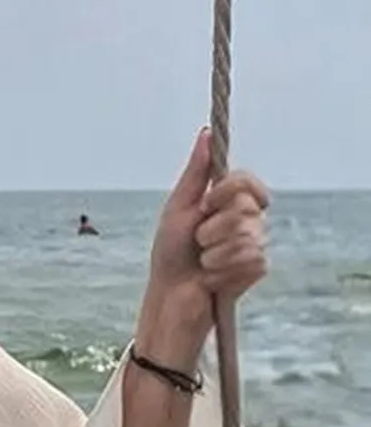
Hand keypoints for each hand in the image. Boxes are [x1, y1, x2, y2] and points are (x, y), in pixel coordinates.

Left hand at [143, 127, 269, 339]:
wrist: (171, 293)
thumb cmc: (170, 251)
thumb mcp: (178, 206)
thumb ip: (195, 171)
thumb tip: (205, 133)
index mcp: (225, 202)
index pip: (248, 182)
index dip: (230, 190)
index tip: (208, 202)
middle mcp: (245, 220)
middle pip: (246, 208)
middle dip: (213, 225)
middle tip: (197, 240)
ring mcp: (253, 244)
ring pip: (248, 236)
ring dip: (215, 250)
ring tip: (203, 260)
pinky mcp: (256, 268)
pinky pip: (251, 259)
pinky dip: (224, 268)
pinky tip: (213, 276)